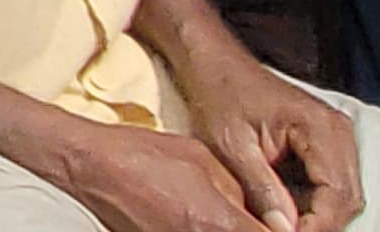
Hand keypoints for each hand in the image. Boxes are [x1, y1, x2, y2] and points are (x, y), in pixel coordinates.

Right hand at [35, 121, 281, 231]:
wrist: (91, 165)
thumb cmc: (141, 155)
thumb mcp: (203, 161)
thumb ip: (240, 194)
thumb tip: (262, 215)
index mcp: (221, 222)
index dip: (287, 230)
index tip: (288, 223)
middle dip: (263, 230)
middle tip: (265, 220)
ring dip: (234, 229)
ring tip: (226, 217)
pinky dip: (208, 230)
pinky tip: (204, 220)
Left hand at [173, 48, 361, 231]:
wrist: (215, 65)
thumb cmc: (219, 95)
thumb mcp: (230, 144)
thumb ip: (261, 187)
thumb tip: (284, 230)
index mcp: (320, 127)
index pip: (337, 193)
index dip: (318, 226)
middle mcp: (338, 132)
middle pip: (347, 198)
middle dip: (320, 225)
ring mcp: (335, 138)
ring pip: (342, 195)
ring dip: (318, 217)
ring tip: (283, 227)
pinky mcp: (325, 144)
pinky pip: (331, 185)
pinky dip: (313, 204)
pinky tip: (288, 213)